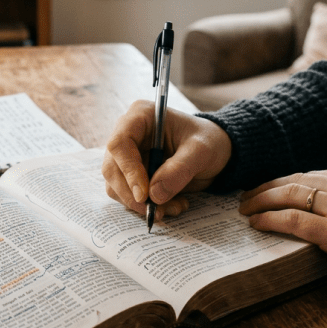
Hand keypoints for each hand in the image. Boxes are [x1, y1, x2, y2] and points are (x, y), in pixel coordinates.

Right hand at [102, 100, 231, 219]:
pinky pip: (127, 196)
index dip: (128, 170)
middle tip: (158, 211)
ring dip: (141, 205)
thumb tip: (155, 195)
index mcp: (140, 116)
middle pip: (112, 169)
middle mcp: (127, 135)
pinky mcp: (130, 175)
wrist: (214, 152)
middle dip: (133, 195)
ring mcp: (126, 157)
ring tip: (175, 207)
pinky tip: (171, 205)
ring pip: (116, 186)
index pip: (119, 144)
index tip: (144, 195)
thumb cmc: (208, 141)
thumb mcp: (201, 151)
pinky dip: (146, 207)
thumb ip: (180, 169)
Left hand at [239, 169, 326, 305]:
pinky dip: (270, 220)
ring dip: (261, 202)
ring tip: (245, 210)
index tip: (264, 190)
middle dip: (265, 188)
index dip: (282, 182)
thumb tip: (319, 210)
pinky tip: (257, 224)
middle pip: (296, 180)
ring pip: (290, 196)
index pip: (311, 175)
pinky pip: (294, 221)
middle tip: (245, 198)